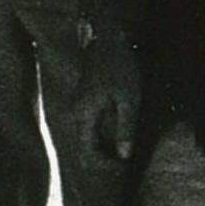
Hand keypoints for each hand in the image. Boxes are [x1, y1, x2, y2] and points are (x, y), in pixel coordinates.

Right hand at [76, 19, 140, 164]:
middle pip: (85, 146)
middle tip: (124, 164)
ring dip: (102, 148)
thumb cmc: (119, 67)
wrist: (107, 38)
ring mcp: (78, 106)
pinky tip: (116, 136)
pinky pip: (89, 125)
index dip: (103, 164)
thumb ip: (125, 129)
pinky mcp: (83, 101)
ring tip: (121, 153)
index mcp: (84, 115)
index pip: (87, 151)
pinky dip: (101, 136)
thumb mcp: (129, 100)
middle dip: (103, 158)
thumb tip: (123, 155)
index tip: (121, 167)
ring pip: (87, 136)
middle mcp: (76, 112)